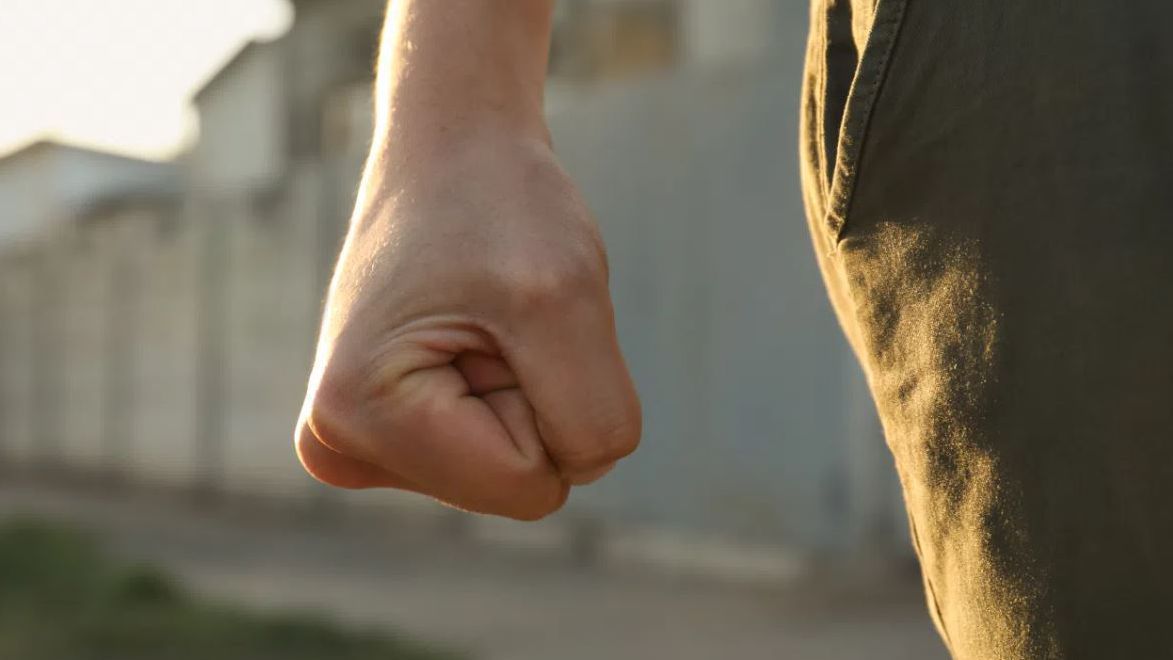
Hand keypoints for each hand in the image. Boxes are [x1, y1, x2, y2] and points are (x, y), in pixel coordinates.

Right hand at [294, 136, 641, 519]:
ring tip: (482, 318)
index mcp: (358, 416)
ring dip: (524, 390)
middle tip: (496, 314)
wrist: (454, 150)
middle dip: (535, 397)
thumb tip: (581, 472)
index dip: (552, 397)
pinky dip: (510, 392)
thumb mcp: (566, 299)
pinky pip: (498, 453)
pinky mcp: (386, 433)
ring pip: (512, 471)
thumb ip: (593, 417)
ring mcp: (358, 443)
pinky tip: (468, 334)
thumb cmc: (502, 206)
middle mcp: (339, 445)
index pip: (531, 484)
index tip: (508, 318)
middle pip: (518, 485)